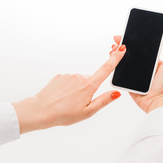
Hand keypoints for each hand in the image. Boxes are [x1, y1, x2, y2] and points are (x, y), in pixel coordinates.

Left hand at [12, 44, 126, 133]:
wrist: (41, 110)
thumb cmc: (64, 114)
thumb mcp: (88, 112)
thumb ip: (104, 100)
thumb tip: (116, 93)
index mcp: (89, 85)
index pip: (106, 69)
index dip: (115, 58)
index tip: (122, 49)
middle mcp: (79, 77)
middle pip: (90, 80)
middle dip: (88, 89)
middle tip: (79, 103)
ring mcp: (69, 75)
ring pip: (79, 81)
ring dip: (77, 89)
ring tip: (68, 102)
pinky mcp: (60, 75)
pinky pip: (69, 81)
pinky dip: (68, 88)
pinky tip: (62, 97)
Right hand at [111, 30, 162, 112]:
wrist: (159, 102)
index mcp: (154, 63)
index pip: (142, 49)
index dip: (134, 41)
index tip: (126, 34)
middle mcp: (144, 69)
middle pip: (131, 55)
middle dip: (122, 47)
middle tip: (116, 42)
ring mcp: (136, 77)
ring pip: (124, 64)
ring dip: (117, 57)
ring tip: (112, 51)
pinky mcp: (129, 85)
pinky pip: (121, 76)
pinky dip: (115, 69)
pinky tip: (112, 62)